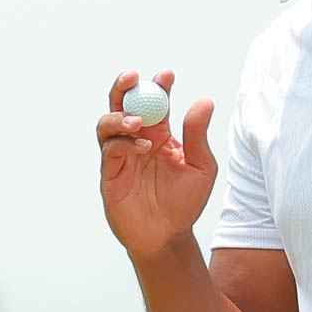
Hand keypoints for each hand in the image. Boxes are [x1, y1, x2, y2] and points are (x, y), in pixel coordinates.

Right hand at [97, 69, 217, 258]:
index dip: (159, 85)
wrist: (169, 237)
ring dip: (119, 115)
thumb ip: (198, 135)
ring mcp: (120, 157)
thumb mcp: (200, 166)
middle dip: (124, 87)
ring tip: (138, 121)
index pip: (155, 103)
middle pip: (122, 105)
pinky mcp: (110, 175)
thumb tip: (204, 100)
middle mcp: (136, 141)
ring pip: (107, 124)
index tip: (168, 75)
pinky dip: (124, 143)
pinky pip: (110, 151)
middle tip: (133, 77)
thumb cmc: (185, 203)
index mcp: (159, 134)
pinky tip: (143, 146)